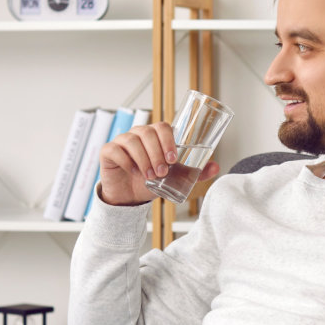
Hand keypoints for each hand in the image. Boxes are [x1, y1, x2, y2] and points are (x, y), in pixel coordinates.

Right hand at [96, 121, 221, 206]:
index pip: (162, 126)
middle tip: (162, 172)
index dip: (168, 140)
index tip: (173, 159)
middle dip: (157, 153)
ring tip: (150, 176)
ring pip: (132, 140)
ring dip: (144, 159)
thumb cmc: (151, 182)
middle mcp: (138, 134)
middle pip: (147, 132)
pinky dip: (126, 162)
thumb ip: (194, 172)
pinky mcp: (108, 151)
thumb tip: (216, 167)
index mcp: (155, 136)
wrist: (130, 197)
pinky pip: (115, 150)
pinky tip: (133, 172)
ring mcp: (122, 141)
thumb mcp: (175, 178)